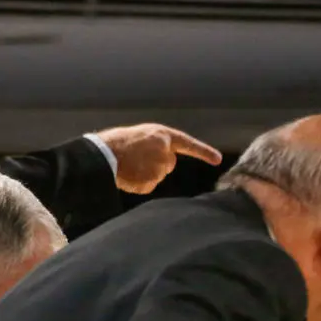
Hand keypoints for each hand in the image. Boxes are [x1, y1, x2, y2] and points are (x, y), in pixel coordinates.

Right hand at [95, 123, 221, 194]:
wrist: (102, 154)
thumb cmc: (116, 143)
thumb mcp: (140, 136)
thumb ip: (155, 145)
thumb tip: (163, 158)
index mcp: (162, 135)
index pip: (188, 144)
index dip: (203, 152)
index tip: (217, 159)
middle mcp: (165, 151)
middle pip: (168, 164)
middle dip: (157, 165)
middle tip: (136, 161)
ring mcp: (158, 167)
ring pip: (157, 176)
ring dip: (145, 174)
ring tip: (128, 166)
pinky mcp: (150, 181)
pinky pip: (147, 186)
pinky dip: (138, 184)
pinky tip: (127, 175)